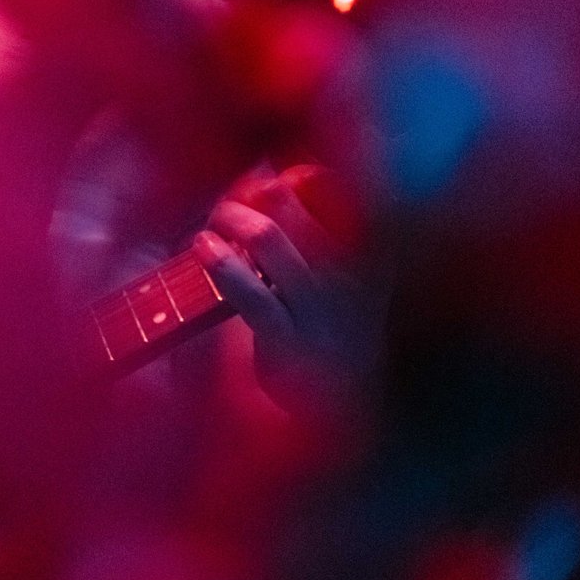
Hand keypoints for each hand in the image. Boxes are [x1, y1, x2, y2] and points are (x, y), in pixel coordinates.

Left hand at [192, 165, 385, 417]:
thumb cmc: (331, 327)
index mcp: (374, 250)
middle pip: (293, 200)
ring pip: (269, 237)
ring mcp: (322, 309)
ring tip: (216, 222)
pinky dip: (221, 263)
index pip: (336, 186)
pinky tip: (204, 247)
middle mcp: (353, 274)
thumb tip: (274, 173)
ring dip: (232, 218)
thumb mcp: (346, 275)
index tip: (271, 174)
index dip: (299, 173)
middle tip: (234, 204)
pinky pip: (250, 292)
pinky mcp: (289, 340)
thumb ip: (322, 228)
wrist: (341, 406)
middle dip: (256, 191)